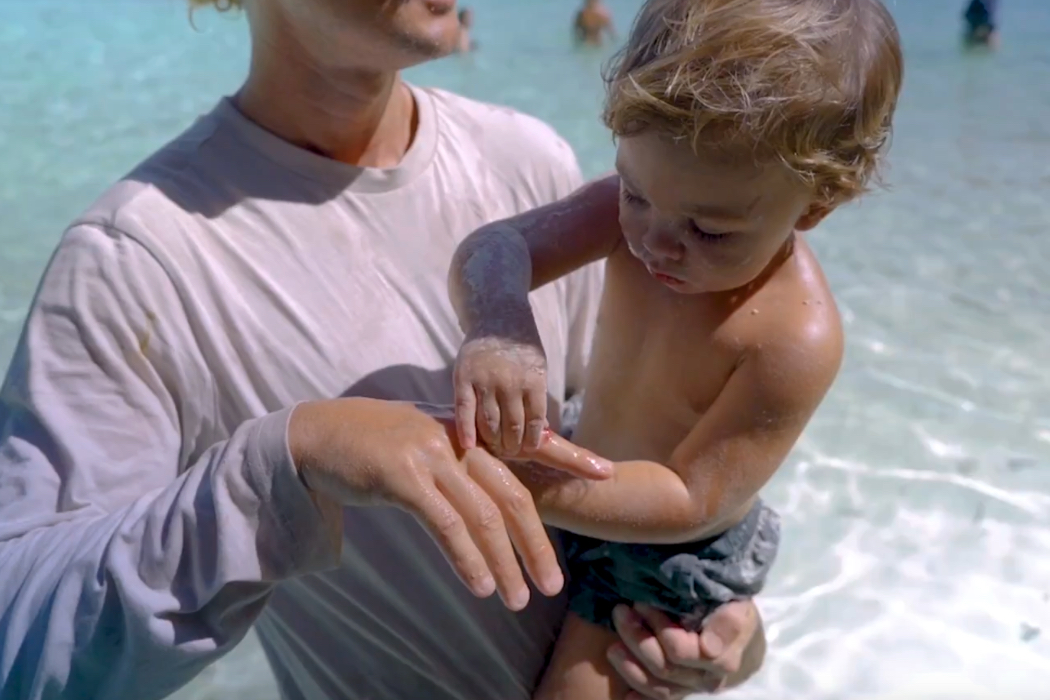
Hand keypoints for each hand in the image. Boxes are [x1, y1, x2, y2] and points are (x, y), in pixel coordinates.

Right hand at [289, 398, 611, 610]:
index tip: (606, 473)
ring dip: (504, 562)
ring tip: (516, 598)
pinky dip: (467, 557)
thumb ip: (459, 472)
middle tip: (552, 584)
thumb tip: (489, 507)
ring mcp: (431, 455)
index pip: (526, 450)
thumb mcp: (424, 452)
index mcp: (468, 434)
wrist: (318, 435)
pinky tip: (480, 584)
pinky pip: (445, 522)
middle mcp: (457, 440)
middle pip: (511, 495)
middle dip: (536, 543)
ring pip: (483, 514)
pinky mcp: (403, 474)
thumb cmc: (373, 448)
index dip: (570, 458)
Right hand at [454, 328, 548, 455]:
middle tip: (508, 452)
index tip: (527, 450)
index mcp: (534, 381)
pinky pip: (464, 410)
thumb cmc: (521, 349)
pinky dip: (466, 430)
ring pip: (489, 422)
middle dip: (511, 445)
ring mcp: (485, 381)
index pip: (534, 422)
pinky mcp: (463, 378)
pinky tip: (469, 446)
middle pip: (512, 426)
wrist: (496, 318)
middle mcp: (510, 383)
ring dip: (492, 441)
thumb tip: (541, 431)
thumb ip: (536, 398)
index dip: (531, 441)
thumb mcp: (538, 369)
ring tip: (493, 449)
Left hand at [606, 600, 763, 697]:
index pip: (679, 651)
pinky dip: (640, 696)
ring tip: (613, 645)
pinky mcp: (679, 690)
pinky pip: (658, 699)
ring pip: (657, 687)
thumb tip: (709, 648)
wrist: (736, 629)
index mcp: (721, 658)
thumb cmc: (732, 610)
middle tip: (620, 612)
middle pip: (664, 667)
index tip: (641, 602)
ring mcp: (691, 687)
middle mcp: (705, 679)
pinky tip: (625, 695)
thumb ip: (729, 623)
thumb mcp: (738, 607)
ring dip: (630, 667)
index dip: (657, 626)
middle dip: (637, 639)